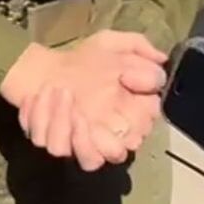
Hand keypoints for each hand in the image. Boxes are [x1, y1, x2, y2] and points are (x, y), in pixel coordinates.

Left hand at [0, 31, 166, 171]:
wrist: (45, 68)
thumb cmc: (84, 60)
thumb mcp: (111, 44)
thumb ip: (138, 48)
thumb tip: (161, 60)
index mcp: (125, 117)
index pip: (140, 131)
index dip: (135, 119)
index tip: (121, 89)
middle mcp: (106, 136)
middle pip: (117, 154)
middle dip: (105, 133)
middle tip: (83, 109)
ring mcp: (79, 143)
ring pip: (87, 159)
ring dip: (72, 126)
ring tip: (60, 91)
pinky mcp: (54, 143)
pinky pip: (53, 145)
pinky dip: (47, 120)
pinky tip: (42, 95)